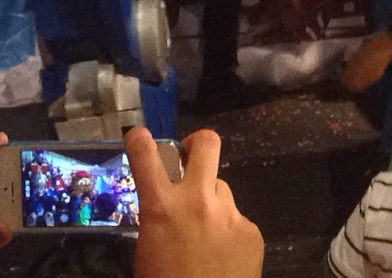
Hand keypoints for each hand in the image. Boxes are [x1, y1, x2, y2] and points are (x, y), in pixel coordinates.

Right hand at [128, 127, 264, 277]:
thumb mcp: (149, 248)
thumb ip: (159, 219)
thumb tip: (167, 210)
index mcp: (162, 207)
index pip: (146, 156)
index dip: (140, 139)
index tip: (139, 135)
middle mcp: (198, 200)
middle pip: (208, 144)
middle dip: (198, 143)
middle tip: (192, 155)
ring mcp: (230, 213)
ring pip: (221, 189)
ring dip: (211, 202)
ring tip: (205, 234)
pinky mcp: (252, 229)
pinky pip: (236, 220)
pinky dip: (228, 231)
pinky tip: (222, 255)